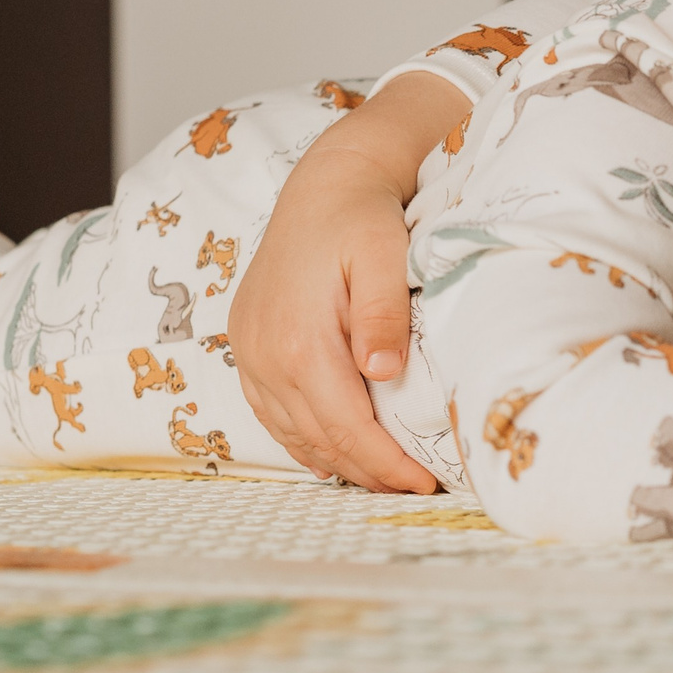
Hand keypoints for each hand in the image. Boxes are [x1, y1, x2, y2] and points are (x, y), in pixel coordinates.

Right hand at [228, 74, 469, 492]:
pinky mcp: (248, 344)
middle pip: (318, 437)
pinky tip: (332, 452)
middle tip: (414, 488)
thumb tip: (383, 373)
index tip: (424, 483)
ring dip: (336, 460)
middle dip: (367, 471)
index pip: (345, 426)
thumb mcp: (384, 257)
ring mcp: (250, 351)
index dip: (385, 463)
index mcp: (300, 340)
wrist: (323, 185)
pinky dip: (303, 438)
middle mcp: (265, 353)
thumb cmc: (363, 219)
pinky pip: (271, 410)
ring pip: (291, 431)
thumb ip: (384, 315)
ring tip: (384, 479)